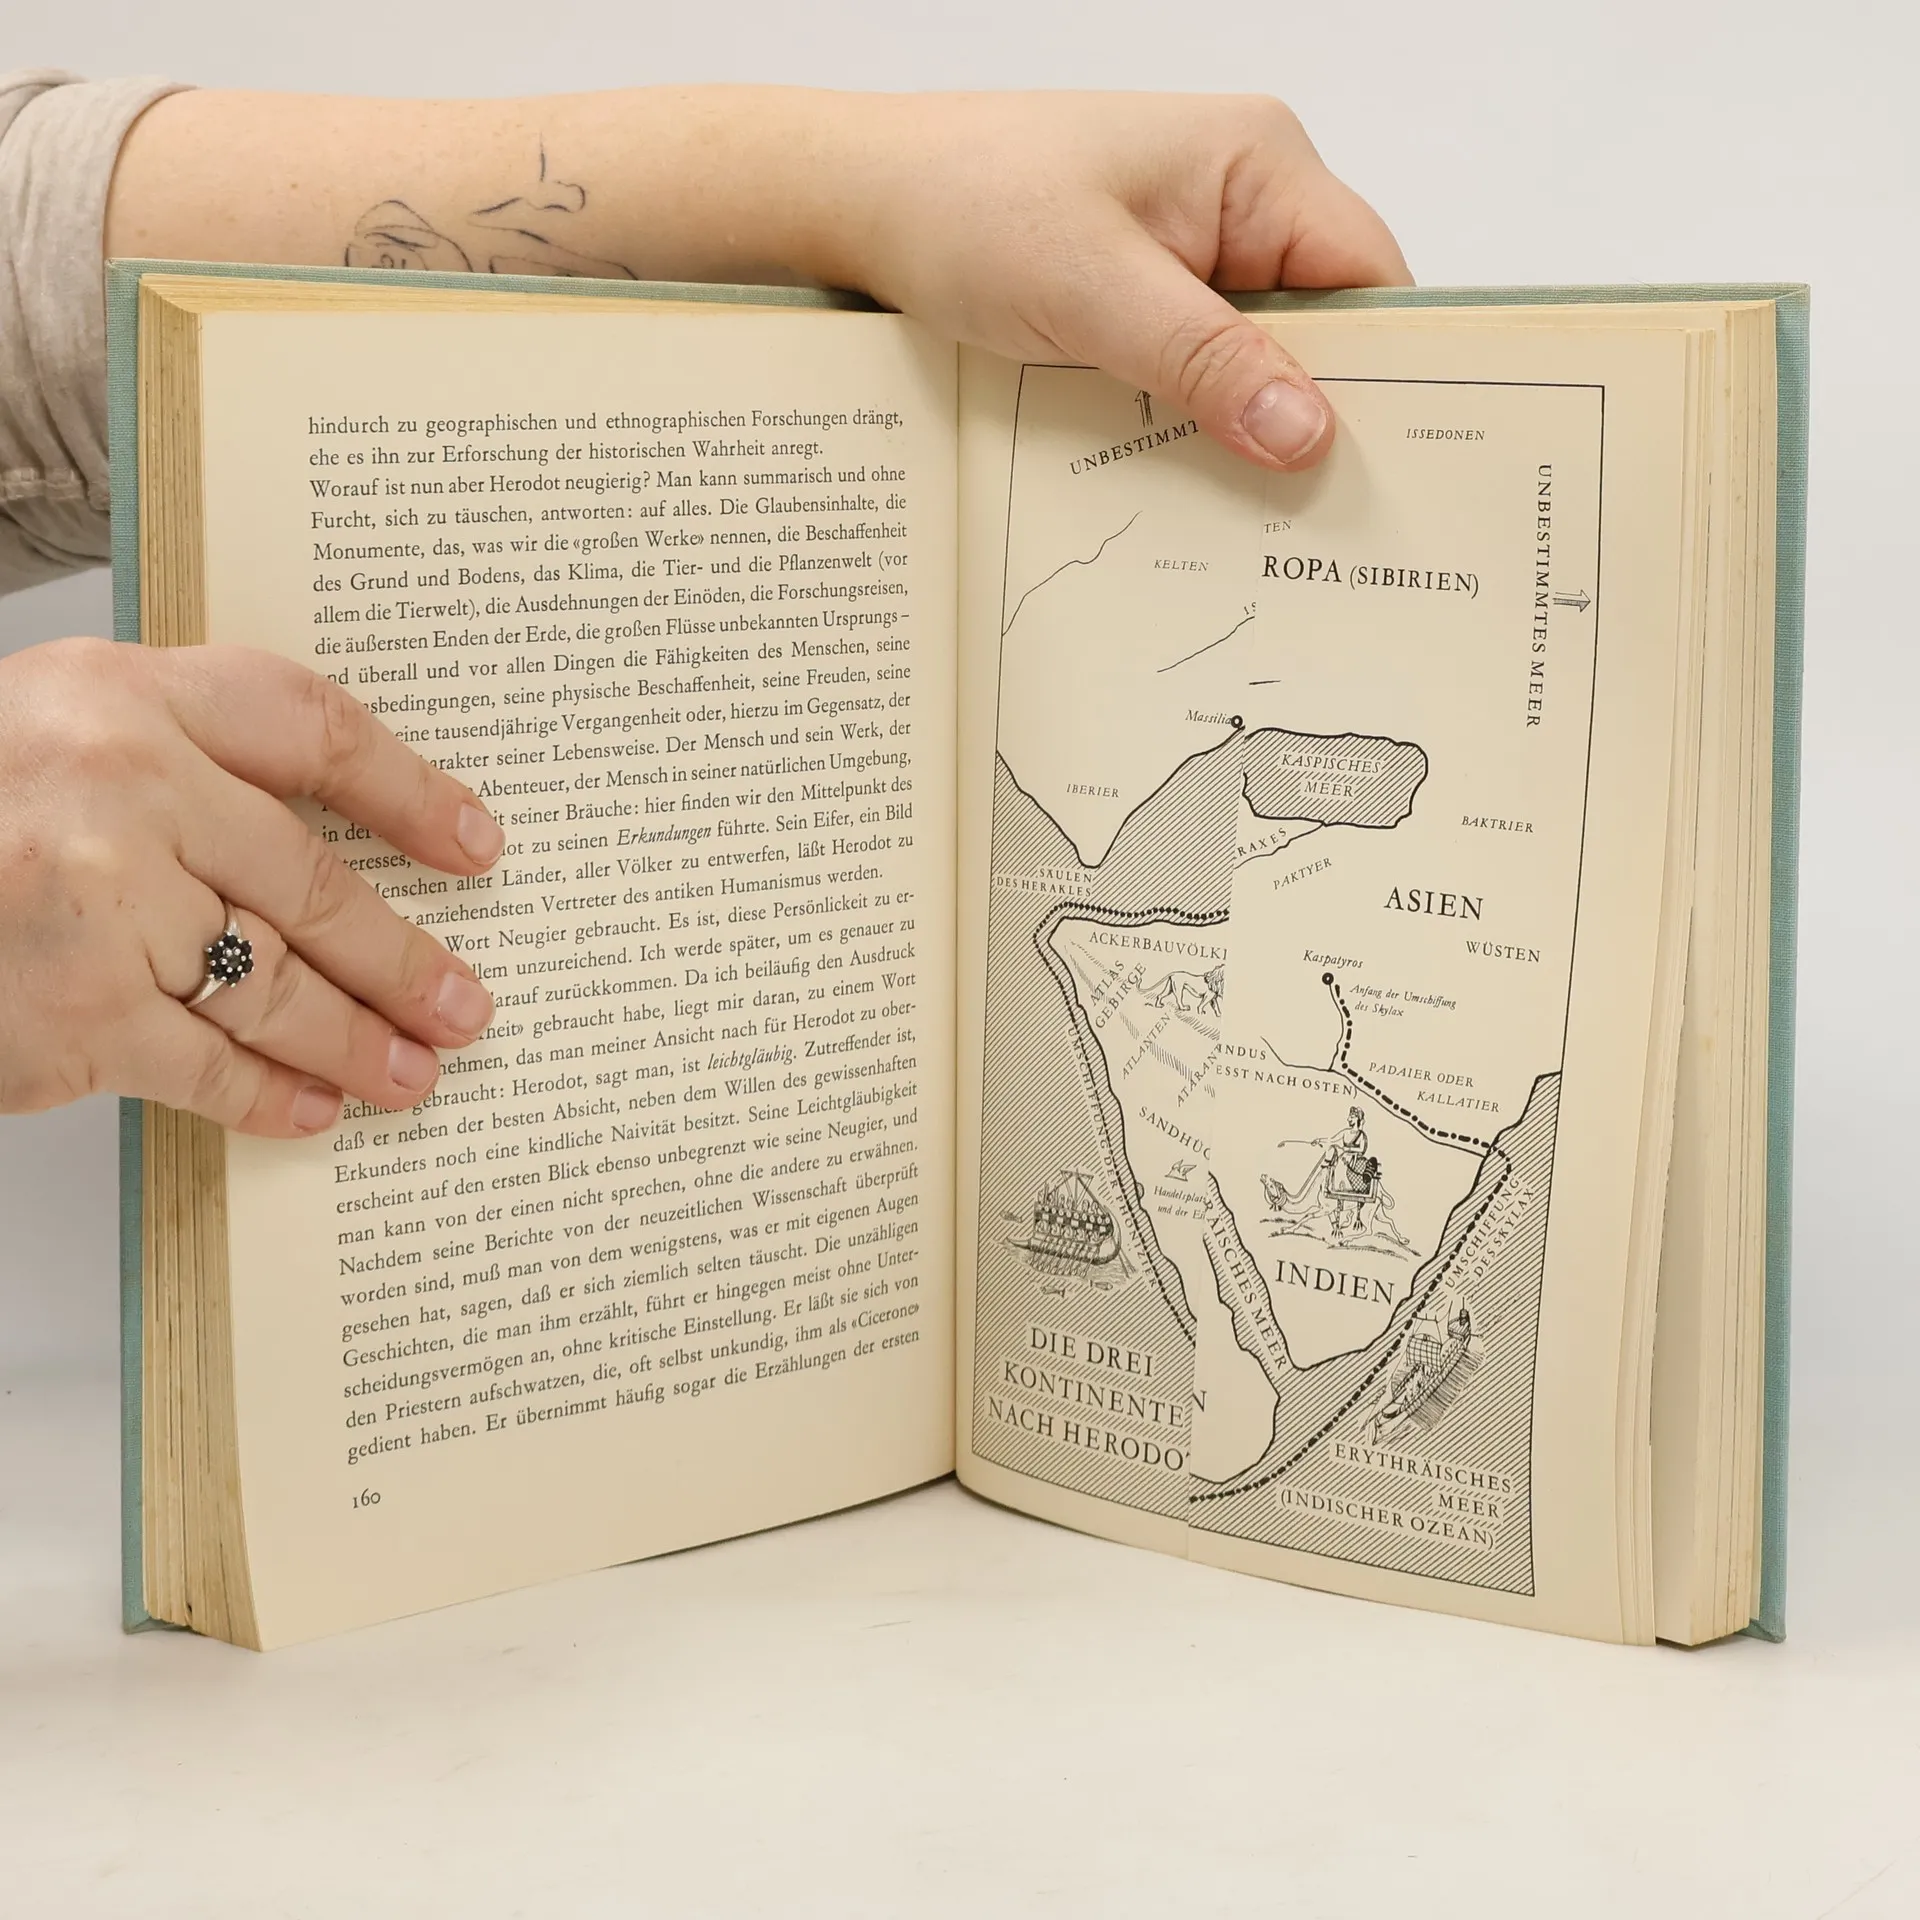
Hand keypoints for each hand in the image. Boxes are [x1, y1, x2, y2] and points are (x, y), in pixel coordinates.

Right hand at [0, 638, 503, 1134]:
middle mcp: (122, 786)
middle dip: (403, 958)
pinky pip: (207, 1064)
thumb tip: (331, 845)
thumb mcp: (51, 735)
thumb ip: (178, 765)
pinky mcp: (74, 1013)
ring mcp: (100, 905)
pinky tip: (318, 1109)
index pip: (313, 729)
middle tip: (464, 1003)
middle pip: (313, 880)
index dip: (412, 792)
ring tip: (416, 1072)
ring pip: (276, 984)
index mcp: (125, 695)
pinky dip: (271, 1096)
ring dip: (359, 1041)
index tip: (477, 844)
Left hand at [831, 91, 1410, 469]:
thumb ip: (1205, 361)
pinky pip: (1201, 368)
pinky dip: (1195, 421)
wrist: (858, 203)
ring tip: (1252, 521)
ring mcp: (1193, 250)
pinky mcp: (1148, 294)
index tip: (1383, 474)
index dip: (1387, 378)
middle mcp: (1241, 202)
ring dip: (1246, 428)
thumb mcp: (1092, 290)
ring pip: (1259, 360)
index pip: (1369, 281)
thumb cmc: (963, 206)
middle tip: (1313, 524)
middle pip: (1323, 329)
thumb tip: (1308, 434)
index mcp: (1258, 165)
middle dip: (1314, 419)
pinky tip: (1185, 479)